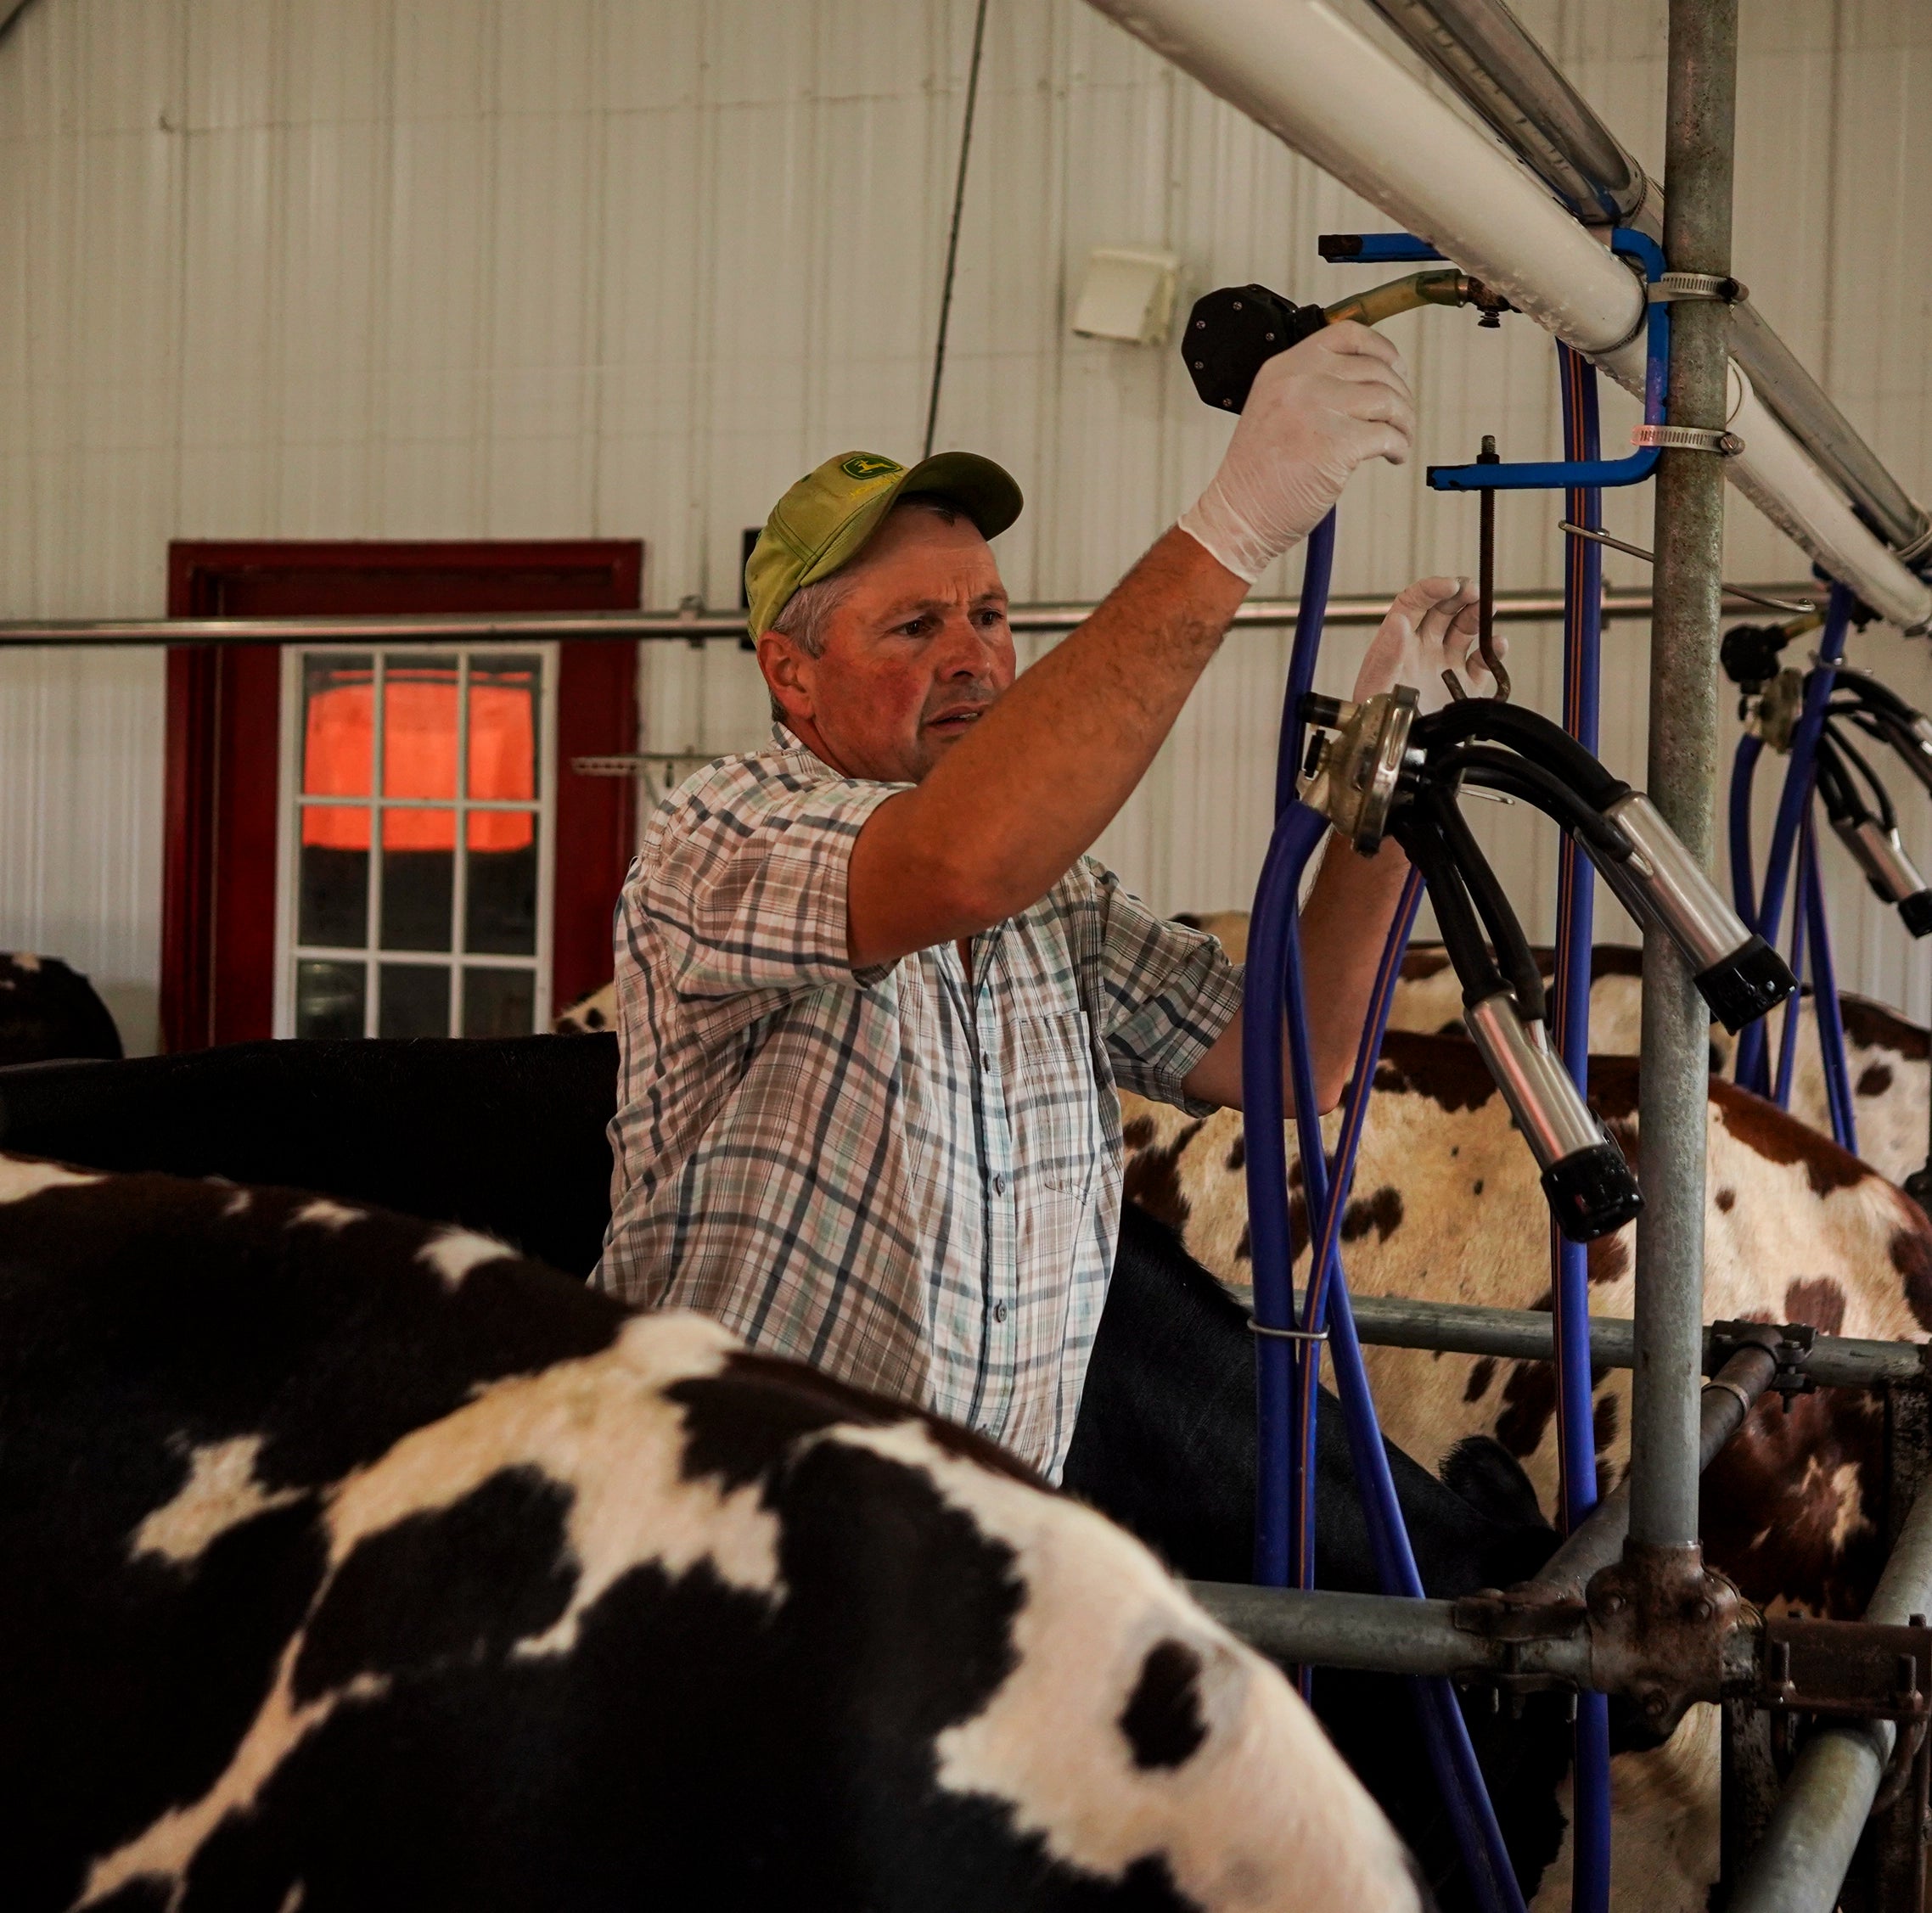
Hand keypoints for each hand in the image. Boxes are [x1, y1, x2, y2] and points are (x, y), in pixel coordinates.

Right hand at [1177, 321, 1414, 583]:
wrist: (1238, 515)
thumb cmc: (1258, 476)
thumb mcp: (1274, 410)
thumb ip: (1310, 388)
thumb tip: (1368, 382)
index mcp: (1283, 368)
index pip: (1346, 335)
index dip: (1381, 349)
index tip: (1396, 369)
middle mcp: (1298, 381)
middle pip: (1374, 369)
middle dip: (1400, 394)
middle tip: (1401, 417)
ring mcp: (1316, 410)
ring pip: (1387, 399)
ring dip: (1404, 421)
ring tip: (1400, 439)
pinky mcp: (1335, 444)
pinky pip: (1387, 435)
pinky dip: (1399, 447)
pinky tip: (1392, 457)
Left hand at [1352, 575, 1498, 715]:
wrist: (1399, 760)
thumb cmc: (1376, 725)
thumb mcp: (1375, 688)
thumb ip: (1386, 654)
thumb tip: (1399, 620)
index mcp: (1397, 645)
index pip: (1413, 604)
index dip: (1431, 589)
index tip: (1450, 585)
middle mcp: (1422, 651)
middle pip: (1443, 611)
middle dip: (1460, 595)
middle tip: (1474, 591)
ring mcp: (1445, 668)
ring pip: (1465, 630)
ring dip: (1478, 615)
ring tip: (1488, 609)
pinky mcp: (1465, 688)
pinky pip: (1483, 663)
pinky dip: (1493, 651)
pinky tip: (1497, 646)